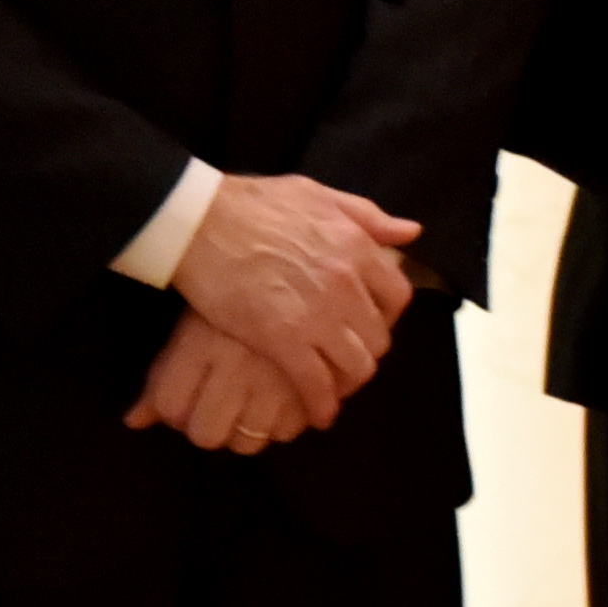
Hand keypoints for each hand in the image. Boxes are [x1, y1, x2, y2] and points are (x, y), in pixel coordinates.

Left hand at [123, 306, 316, 452]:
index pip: (169, 406)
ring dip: (244, 433)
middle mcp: (234, 367)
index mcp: (199, 345)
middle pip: (206, 433)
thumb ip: (160, 377)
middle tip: (217, 414)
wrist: (297, 262)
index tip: (184, 406)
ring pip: (248, 441)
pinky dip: (282, 426)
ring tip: (250, 413)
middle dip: (207, 429)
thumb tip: (133, 422)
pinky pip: (288, 430)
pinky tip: (280, 407)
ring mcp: (275, 377)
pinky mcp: (313, 382)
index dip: (173, 413)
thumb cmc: (235, 290)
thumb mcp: (193, 325)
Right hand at [169, 172, 417, 419]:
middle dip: (367, 351)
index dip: (386, 315)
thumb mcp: (318, 193)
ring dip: (348, 381)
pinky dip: (321, 404)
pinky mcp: (283, 341)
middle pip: (378, 336)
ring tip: (335, 386)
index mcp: (357, 248)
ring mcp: (318, 315)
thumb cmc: (251, 202)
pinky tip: (318, 413)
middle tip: (349, 358)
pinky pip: (316, 384)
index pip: (396, 296)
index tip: (371, 322)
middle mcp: (347, 284)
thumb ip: (367, 216)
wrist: (197, 220)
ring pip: (356, 365)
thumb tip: (410, 233)